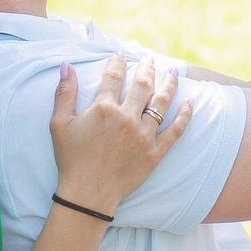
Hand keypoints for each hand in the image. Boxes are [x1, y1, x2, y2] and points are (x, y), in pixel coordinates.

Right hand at [49, 56, 192, 213]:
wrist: (87, 194)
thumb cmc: (71, 159)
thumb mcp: (59, 124)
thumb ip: (64, 93)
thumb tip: (67, 65)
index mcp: (103, 109)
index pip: (114, 76)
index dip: (117, 63)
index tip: (120, 56)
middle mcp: (127, 118)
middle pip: (142, 84)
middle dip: (147, 68)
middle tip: (149, 59)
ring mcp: (143, 135)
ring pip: (161, 103)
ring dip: (169, 84)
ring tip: (173, 72)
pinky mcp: (155, 152)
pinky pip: (175, 131)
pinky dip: (185, 116)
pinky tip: (191, 103)